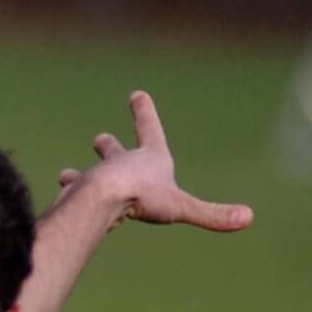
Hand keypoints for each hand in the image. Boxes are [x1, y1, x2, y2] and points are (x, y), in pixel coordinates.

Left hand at [55, 91, 253, 232]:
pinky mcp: (76, 196)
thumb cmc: (143, 196)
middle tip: (98, 139)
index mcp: (149, 159)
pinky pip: (72, 199)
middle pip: (113, 151)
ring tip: (64, 175)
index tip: (136, 94)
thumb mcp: (181, 206)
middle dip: (109, 146)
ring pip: (86, 175)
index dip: (145, 113)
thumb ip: (211, 214)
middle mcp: (120, 165)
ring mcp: (95, 178)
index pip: (149, 130)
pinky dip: (69, 200)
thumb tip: (248, 218)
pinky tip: (63, 206)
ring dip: (77, 176)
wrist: (101, 199)